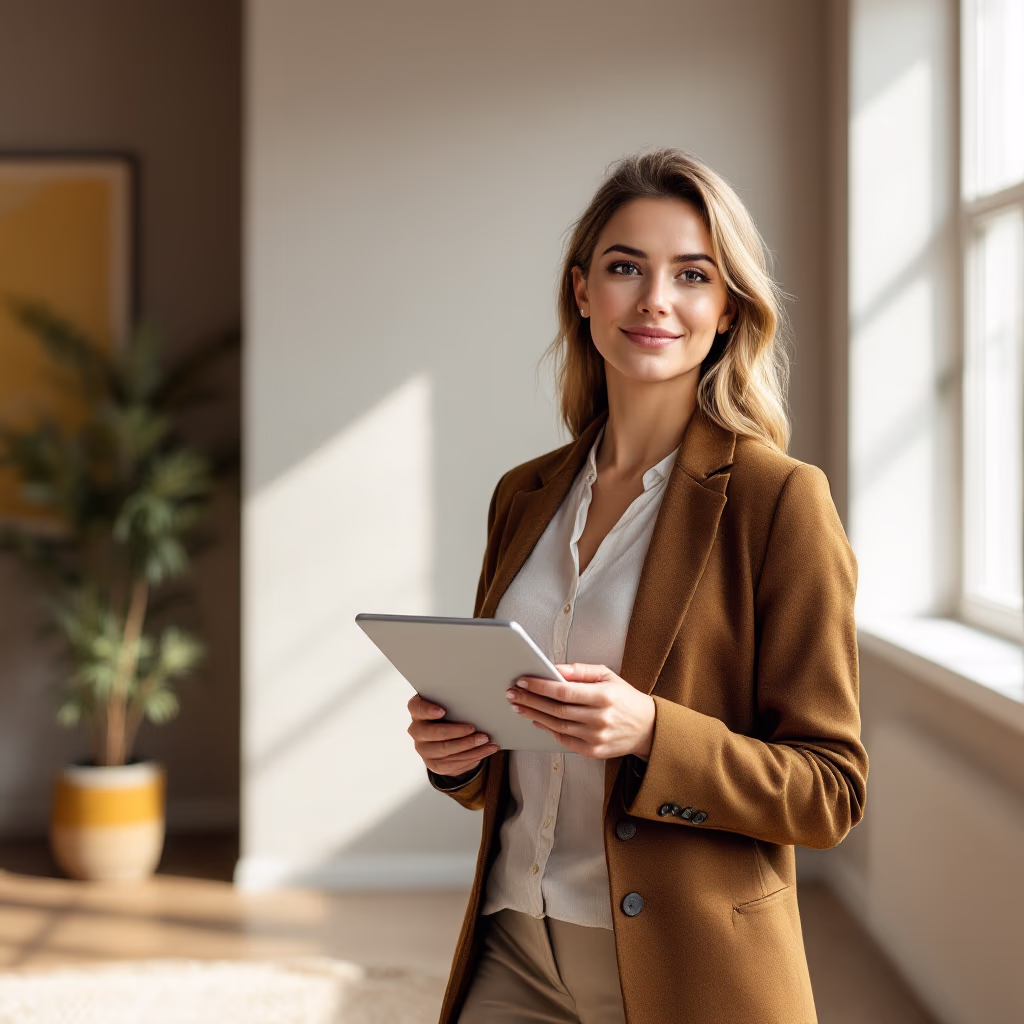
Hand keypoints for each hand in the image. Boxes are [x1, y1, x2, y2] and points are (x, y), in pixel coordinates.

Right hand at [407, 693, 498, 776]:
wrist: (448, 737)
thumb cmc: (451, 714)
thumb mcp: (450, 705)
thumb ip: (454, 702)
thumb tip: (475, 699)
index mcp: (418, 711)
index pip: (417, 708)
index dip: (428, 710)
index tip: (442, 711)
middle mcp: (416, 730)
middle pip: (432, 733)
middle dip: (455, 731)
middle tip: (473, 728)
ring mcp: (423, 749)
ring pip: (445, 750)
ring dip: (468, 745)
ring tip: (485, 740)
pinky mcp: (433, 764)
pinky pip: (453, 763)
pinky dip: (473, 756)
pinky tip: (486, 749)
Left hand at [506, 663, 655, 759]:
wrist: (647, 728)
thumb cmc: (624, 698)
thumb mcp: (607, 676)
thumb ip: (580, 671)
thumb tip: (553, 667)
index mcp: (604, 696)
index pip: (564, 691)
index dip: (541, 686)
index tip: (523, 681)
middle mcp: (599, 718)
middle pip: (556, 709)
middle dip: (530, 700)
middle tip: (512, 693)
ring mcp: (596, 738)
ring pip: (556, 726)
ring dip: (534, 715)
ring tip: (519, 706)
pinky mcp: (593, 752)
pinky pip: (564, 740)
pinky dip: (547, 729)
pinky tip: (536, 720)